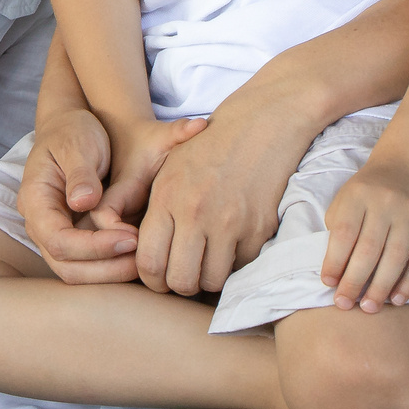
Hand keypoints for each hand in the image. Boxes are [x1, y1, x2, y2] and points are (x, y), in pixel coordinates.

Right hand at [18, 109, 201, 283]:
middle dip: (105, 269)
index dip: (94, 247)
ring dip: (110, 273)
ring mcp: (53, 233)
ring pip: (76, 272)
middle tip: (141, 257)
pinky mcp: (70, 237)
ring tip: (143, 260)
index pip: (59, 240)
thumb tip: (82, 202)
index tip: (130, 238)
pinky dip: (110, 266)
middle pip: (66, 266)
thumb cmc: (73, 132)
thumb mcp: (78, 144)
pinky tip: (135, 258)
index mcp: (34, 200)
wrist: (70, 127)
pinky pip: (86, 264)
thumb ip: (80, 173)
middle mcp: (39, 224)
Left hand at [137, 87, 317, 297]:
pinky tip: (233, 244)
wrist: (261, 123)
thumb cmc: (210, 147)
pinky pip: (242, 267)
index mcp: (167, 198)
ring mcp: (230, 223)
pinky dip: (236, 263)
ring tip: (209, 260)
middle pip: (180, 280)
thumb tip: (146, 257)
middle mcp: (196, 213)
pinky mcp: (259, 228)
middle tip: (185, 274)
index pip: (148, 262)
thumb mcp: (170, 170)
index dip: (153, 280)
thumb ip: (156, 214)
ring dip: (209, 277)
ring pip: (212, 280)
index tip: (160, 277)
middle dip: (180, 285)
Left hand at [321, 156, 408, 309]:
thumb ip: (338, 230)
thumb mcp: (345, 200)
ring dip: (381, 287)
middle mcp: (385, 204)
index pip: (344, 232)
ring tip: (369, 307)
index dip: (334, 260)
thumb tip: (334, 273)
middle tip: (344, 304)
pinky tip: (397, 299)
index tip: (327, 283)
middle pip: (369, 249)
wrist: (404, 171)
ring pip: (396, 257)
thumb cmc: (365, 194)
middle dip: (355, 280)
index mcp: (359, 195)